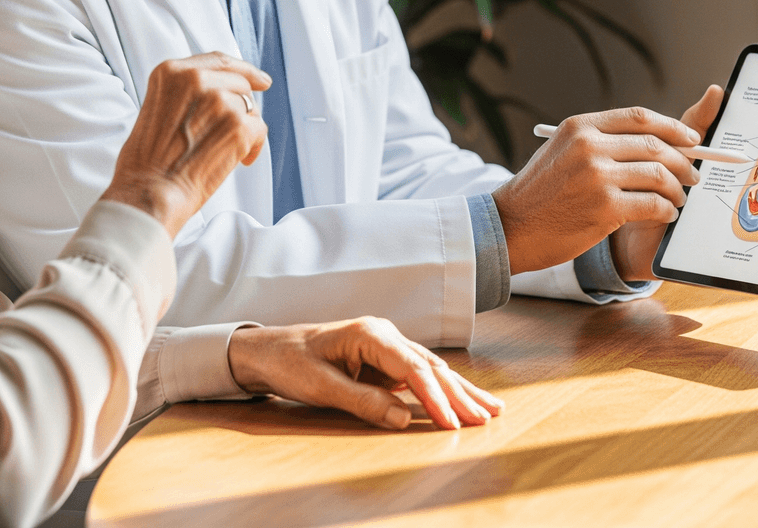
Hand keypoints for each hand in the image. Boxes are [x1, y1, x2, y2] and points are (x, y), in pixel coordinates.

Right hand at [101, 52, 269, 237]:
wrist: (148, 194)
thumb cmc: (147, 161)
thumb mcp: (157, 107)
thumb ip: (186, 92)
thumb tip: (222, 90)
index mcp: (172, 72)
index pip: (219, 61)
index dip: (243, 69)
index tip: (259, 78)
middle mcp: (197, 79)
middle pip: (240, 83)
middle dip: (240, 106)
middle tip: (229, 130)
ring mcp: (220, 101)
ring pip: (250, 107)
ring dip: (243, 128)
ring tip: (222, 150)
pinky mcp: (238, 125)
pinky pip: (260, 129)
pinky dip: (254, 147)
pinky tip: (238, 160)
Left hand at [226, 317, 503, 430]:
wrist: (268, 350)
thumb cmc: (290, 362)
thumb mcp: (321, 386)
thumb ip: (363, 401)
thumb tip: (403, 418)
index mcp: (370, 334)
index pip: (412, 367)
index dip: (435, 397)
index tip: (452, 422)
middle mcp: (384, 335)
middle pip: (430, 366)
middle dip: (460, 393)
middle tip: (488, 417)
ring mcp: (385, 347)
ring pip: (430, 370)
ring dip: (458, 391)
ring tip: (489, 409)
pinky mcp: (383, 361)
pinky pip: (418, 377)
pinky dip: (440, 391)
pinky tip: (460, 402)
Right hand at [492, 97, 709, 274]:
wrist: (511, 227)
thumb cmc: (541, 193)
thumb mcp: (562, 151)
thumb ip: (600, 141)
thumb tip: (652, 142)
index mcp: (580, 126)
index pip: (638, 117)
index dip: (671, 127)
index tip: (690, 138)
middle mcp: (589, 145)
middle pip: (654, 144)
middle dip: (683, 160)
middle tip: (693, 175)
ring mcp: (597, 176)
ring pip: (658, 174)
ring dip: (677, 188)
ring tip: (678, 199)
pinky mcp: (604, 207)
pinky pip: (653, 204)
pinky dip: (666, 209)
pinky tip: (665, 214)